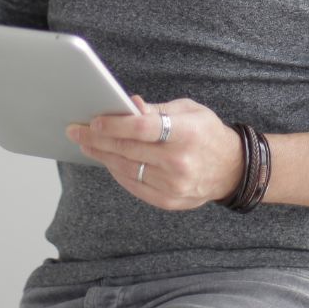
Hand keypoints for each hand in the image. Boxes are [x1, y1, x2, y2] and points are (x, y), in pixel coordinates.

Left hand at [68, 97, 243, 210]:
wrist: (232, 169)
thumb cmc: (207, 133)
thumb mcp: (189, 110)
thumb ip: (157, 110)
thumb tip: (129, 105)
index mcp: (186, 133)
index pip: (143, 128)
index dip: (115, 125)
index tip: (94, 121)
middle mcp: (179, 162)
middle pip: (128, 150)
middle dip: (97, 139)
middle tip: (76, 131)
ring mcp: (173, 185)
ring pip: (127, 169)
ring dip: (102, 156)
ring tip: (86, 144)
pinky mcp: (168, 201)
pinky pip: (134, 185)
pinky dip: (117, 171)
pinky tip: (107, 160)